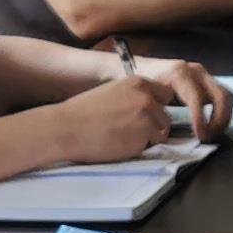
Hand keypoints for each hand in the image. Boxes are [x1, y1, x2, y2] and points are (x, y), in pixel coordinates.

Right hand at [47, 71, 170, 164]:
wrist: (67, 128)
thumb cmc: (83, 111)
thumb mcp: (113, 92)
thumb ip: (134, 96)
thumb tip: (150, 105)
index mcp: (138, 83)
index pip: (165, 94)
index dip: (158, 106)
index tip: (148, 114)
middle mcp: (147, 99)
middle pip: (166, 116)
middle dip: (154, 124)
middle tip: (130, 129)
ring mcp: (146, 119)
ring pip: (161, 133)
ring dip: (148, 138)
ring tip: (123, 136)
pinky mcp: (142, 139)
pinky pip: (149, 147)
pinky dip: (138, 148)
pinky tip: (119, 144)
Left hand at [137, 55, 227, 139]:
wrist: (142, 67)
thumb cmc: (142, 84)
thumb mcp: (146, 96)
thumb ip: (157, 110)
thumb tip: (167, 134)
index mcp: (179, 74)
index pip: (197, 98)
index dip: (200, 119)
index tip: (200, 136)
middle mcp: (196, 71)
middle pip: (221, 95)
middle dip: (220, 119)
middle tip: (209, 136)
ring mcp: (204, 74)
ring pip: (227, 96)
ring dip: (224, 117)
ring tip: (213, 133)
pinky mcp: (208, 80)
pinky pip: (223, 96)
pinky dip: (223, 112)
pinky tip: (213, 125)